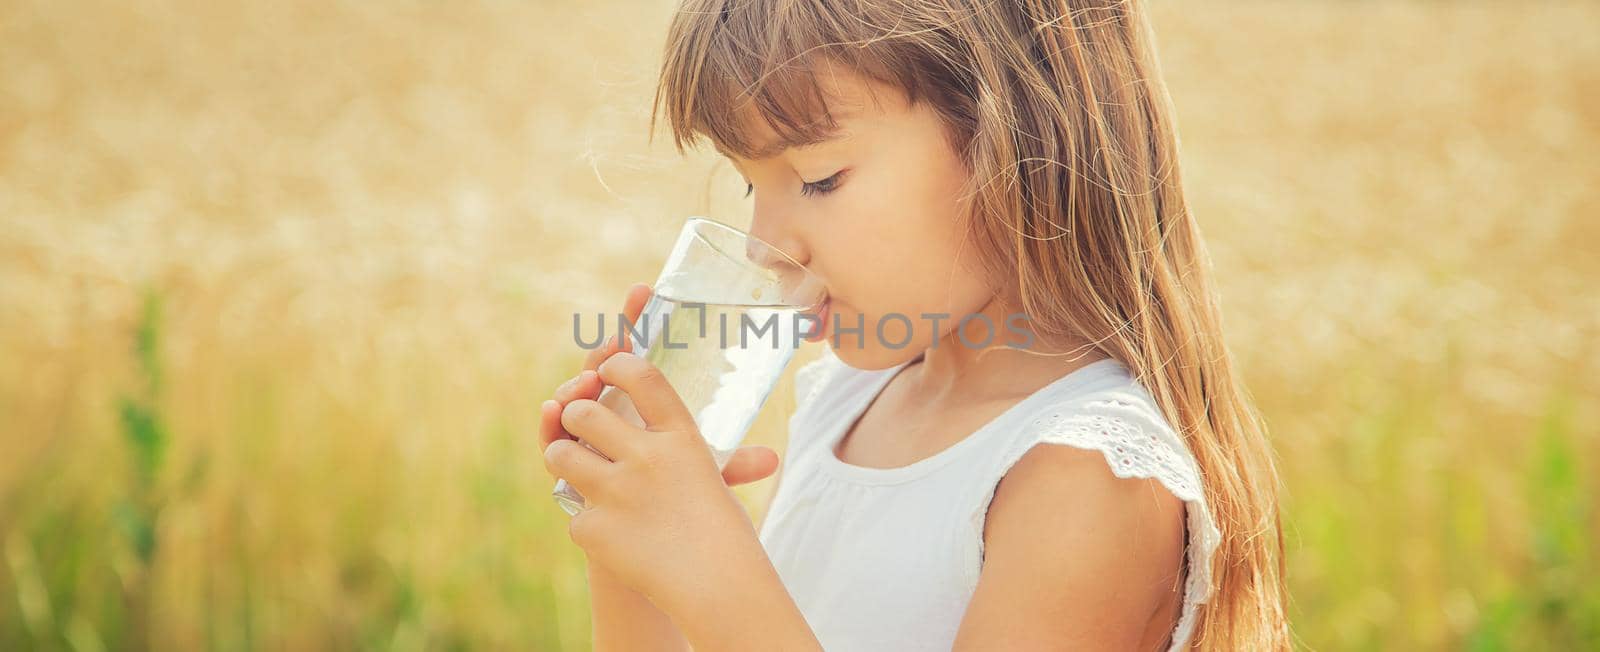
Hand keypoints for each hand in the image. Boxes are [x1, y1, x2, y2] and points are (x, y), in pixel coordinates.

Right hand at [538, 282, 779, 485]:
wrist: (646, 538)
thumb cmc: (673, 496)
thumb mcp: (703, 476)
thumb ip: (733, 464)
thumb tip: (773, 458)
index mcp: (640, 400)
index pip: (637, 352)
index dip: (638, 319)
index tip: (644, 290)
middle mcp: (608, 407)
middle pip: (601, 366)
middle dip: (606, 350)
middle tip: (618, 340)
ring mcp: (583, 429)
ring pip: (574, 396)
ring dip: (578, 382)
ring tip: (589, 378)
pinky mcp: (565, 456)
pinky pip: (550, 433)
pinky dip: (547, 420)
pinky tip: (550, 408)